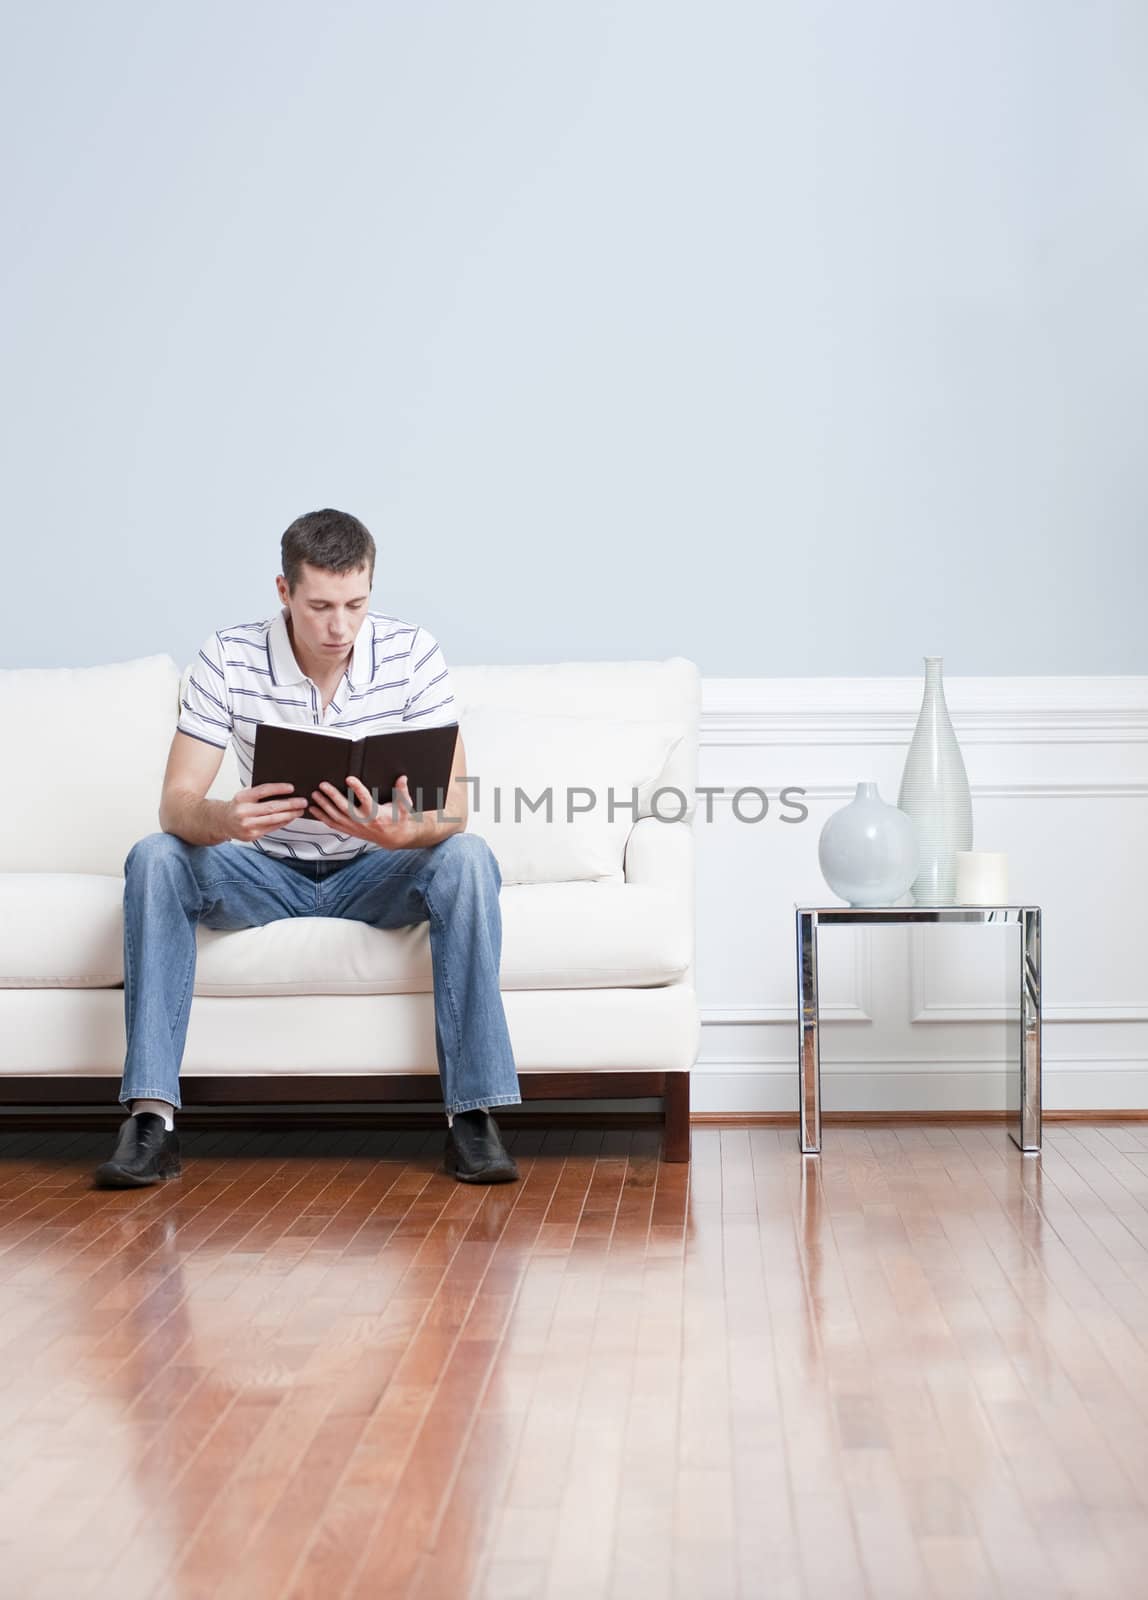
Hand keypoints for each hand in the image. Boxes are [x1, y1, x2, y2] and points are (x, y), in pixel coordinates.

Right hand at [224, 782, 309, 841]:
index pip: (263, 791)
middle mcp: (244, 812)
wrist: (223, 822)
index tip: (291, 788)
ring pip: (274, 819)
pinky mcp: (252, 835)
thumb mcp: (244, 795)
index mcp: (242, 798)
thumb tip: (283, 789)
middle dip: (290, 804)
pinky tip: (291, 818)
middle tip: (302, 801)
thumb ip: (258, 792)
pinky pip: (272, 828)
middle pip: (271, 807)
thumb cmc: (238, 806)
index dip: (278, 788)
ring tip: (300, 810)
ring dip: (290, 815)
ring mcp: (248, 825)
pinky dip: (283, 822)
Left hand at [307, 773, 425, 849]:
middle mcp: (363, 821)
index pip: (365, 799)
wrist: (394, 838)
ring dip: (324, 805)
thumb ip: (402, 791)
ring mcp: (354, 827)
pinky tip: (314, 810)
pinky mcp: (350, 830)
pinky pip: (333, 824)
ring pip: (336, 816)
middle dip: (332, 796)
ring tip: (315, 795)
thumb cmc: (398, 819)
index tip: (349, 778)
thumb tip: (402, 778)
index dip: (356, 788)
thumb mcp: (404, 806)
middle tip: (323, 785)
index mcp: (376, 813)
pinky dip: (322, 817)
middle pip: (344, 807)